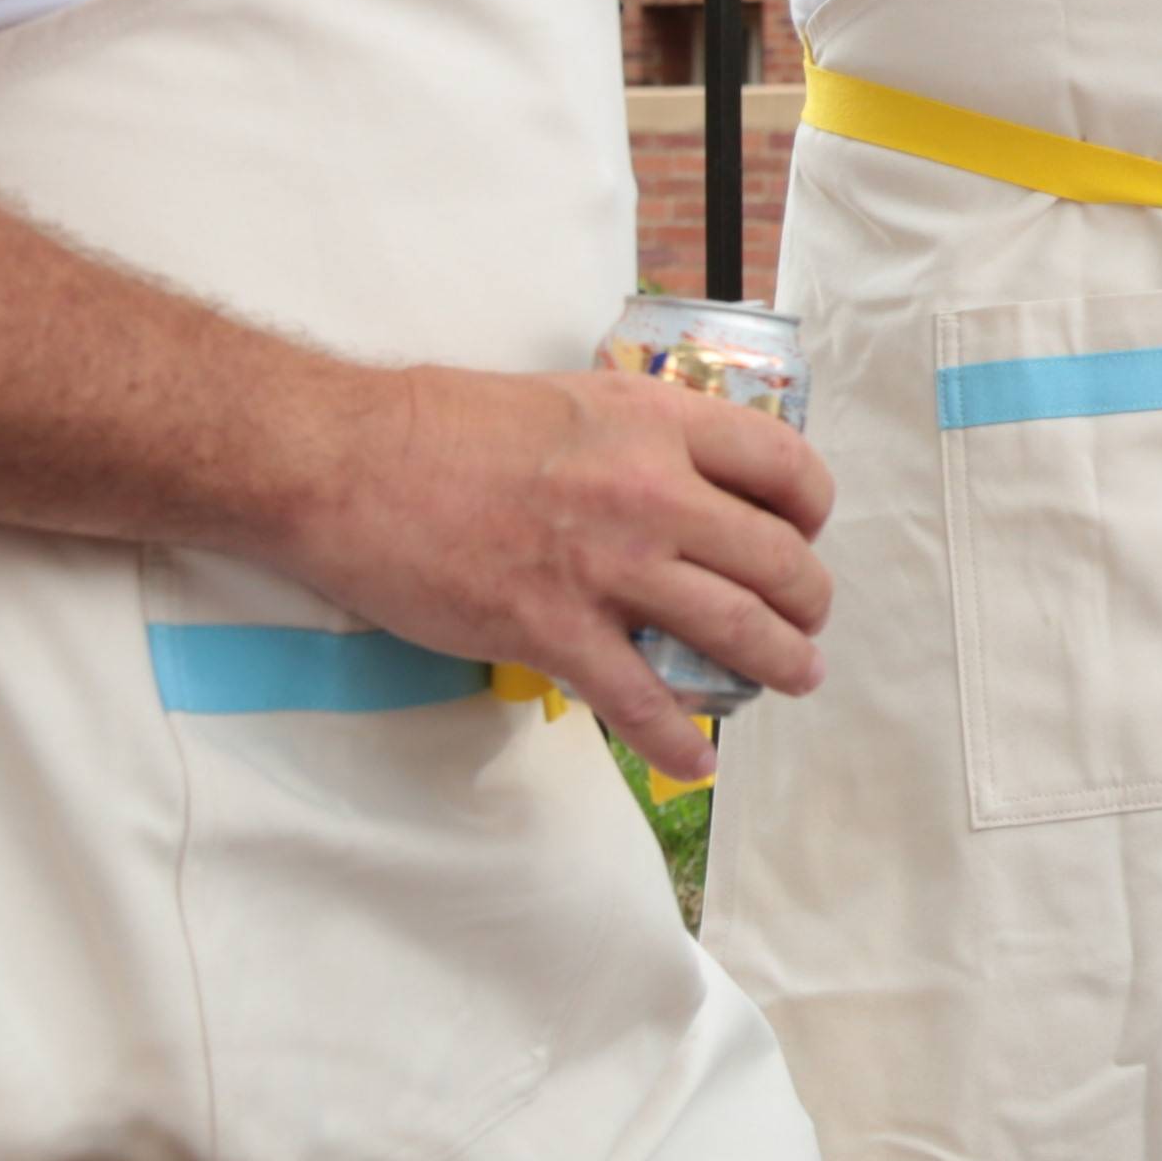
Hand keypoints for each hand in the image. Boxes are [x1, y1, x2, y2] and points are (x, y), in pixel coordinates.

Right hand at [279, 363, 839, 781]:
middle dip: (807, 602)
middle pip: (775, 558)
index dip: (810, 508)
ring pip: (734, 629)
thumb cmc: (446, 425)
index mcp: (657, 422)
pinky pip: (641, 701)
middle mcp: (651, 492)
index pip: (784, 464)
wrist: (351, 462)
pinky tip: (694, 760)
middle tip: (806, 622)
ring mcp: (606, 566)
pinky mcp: (552, 631)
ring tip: (793, 680)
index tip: (803, 532)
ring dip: (779, 664)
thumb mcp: (573, 400)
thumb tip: (678, 476)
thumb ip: (636, 438)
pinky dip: (677, 741)